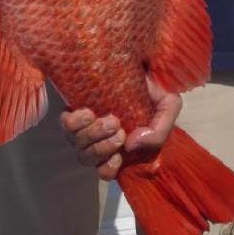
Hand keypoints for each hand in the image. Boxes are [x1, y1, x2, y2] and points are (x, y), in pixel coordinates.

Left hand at [59, 77, 181, 180]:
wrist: (138, 63)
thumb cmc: (152, 89)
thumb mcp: (168, 107)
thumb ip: (159, 131)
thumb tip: (131, 144)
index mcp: (121, 146)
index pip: (106, 171)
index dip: (108, 167)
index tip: (120, 151)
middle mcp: (99, 139)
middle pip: (88, 158)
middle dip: (101, 147)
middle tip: (116, 126)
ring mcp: (84, 125)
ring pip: (77, 144)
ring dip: (90, 134)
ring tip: (104, 117)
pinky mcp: (74, 108)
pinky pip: (65, 125)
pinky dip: (73, 123)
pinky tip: (87, 112)